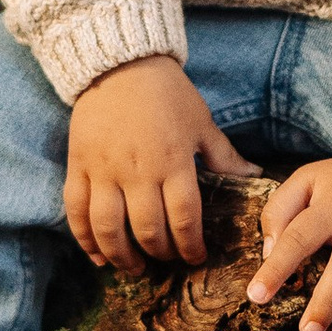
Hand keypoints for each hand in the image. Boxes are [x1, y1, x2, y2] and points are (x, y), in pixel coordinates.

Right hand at [64, 57, 248, 272]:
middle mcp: (137, 171)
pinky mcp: (78, 165)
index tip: (196, 258)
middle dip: (160, 253)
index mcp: (173, 161)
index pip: (184, 218)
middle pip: (147, 229)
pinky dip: (84, 238)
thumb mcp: (202, 122)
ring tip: (133, 267)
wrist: (120, 63)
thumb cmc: (167, 93)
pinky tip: (97, 256)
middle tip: (166, 259)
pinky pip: (76, 210)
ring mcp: (103, 170)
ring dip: (122, 256)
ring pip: (108, 227)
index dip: (191, 246)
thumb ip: (224, 156)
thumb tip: (255, 175)